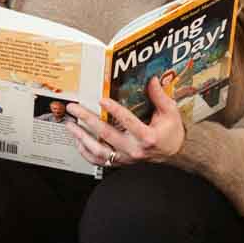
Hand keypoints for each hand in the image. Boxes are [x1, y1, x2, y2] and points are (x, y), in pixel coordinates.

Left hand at [67, 74, 186, 167]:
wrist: (173, 153)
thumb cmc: (171, 133)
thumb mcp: (170, 112)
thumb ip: (159, 96)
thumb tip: (151, 80)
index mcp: (148, 137)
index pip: (129, 122)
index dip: (114, 110)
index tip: (102, 100)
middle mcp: (135, 149)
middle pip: (107, 135)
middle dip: (87, 120)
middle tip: (75, 109)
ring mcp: (126, 158)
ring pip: (99, 150)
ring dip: (82, 137)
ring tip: (70, 125)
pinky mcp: (120, 162)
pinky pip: (99, 161)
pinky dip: (86, 152)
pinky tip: (78, 141)